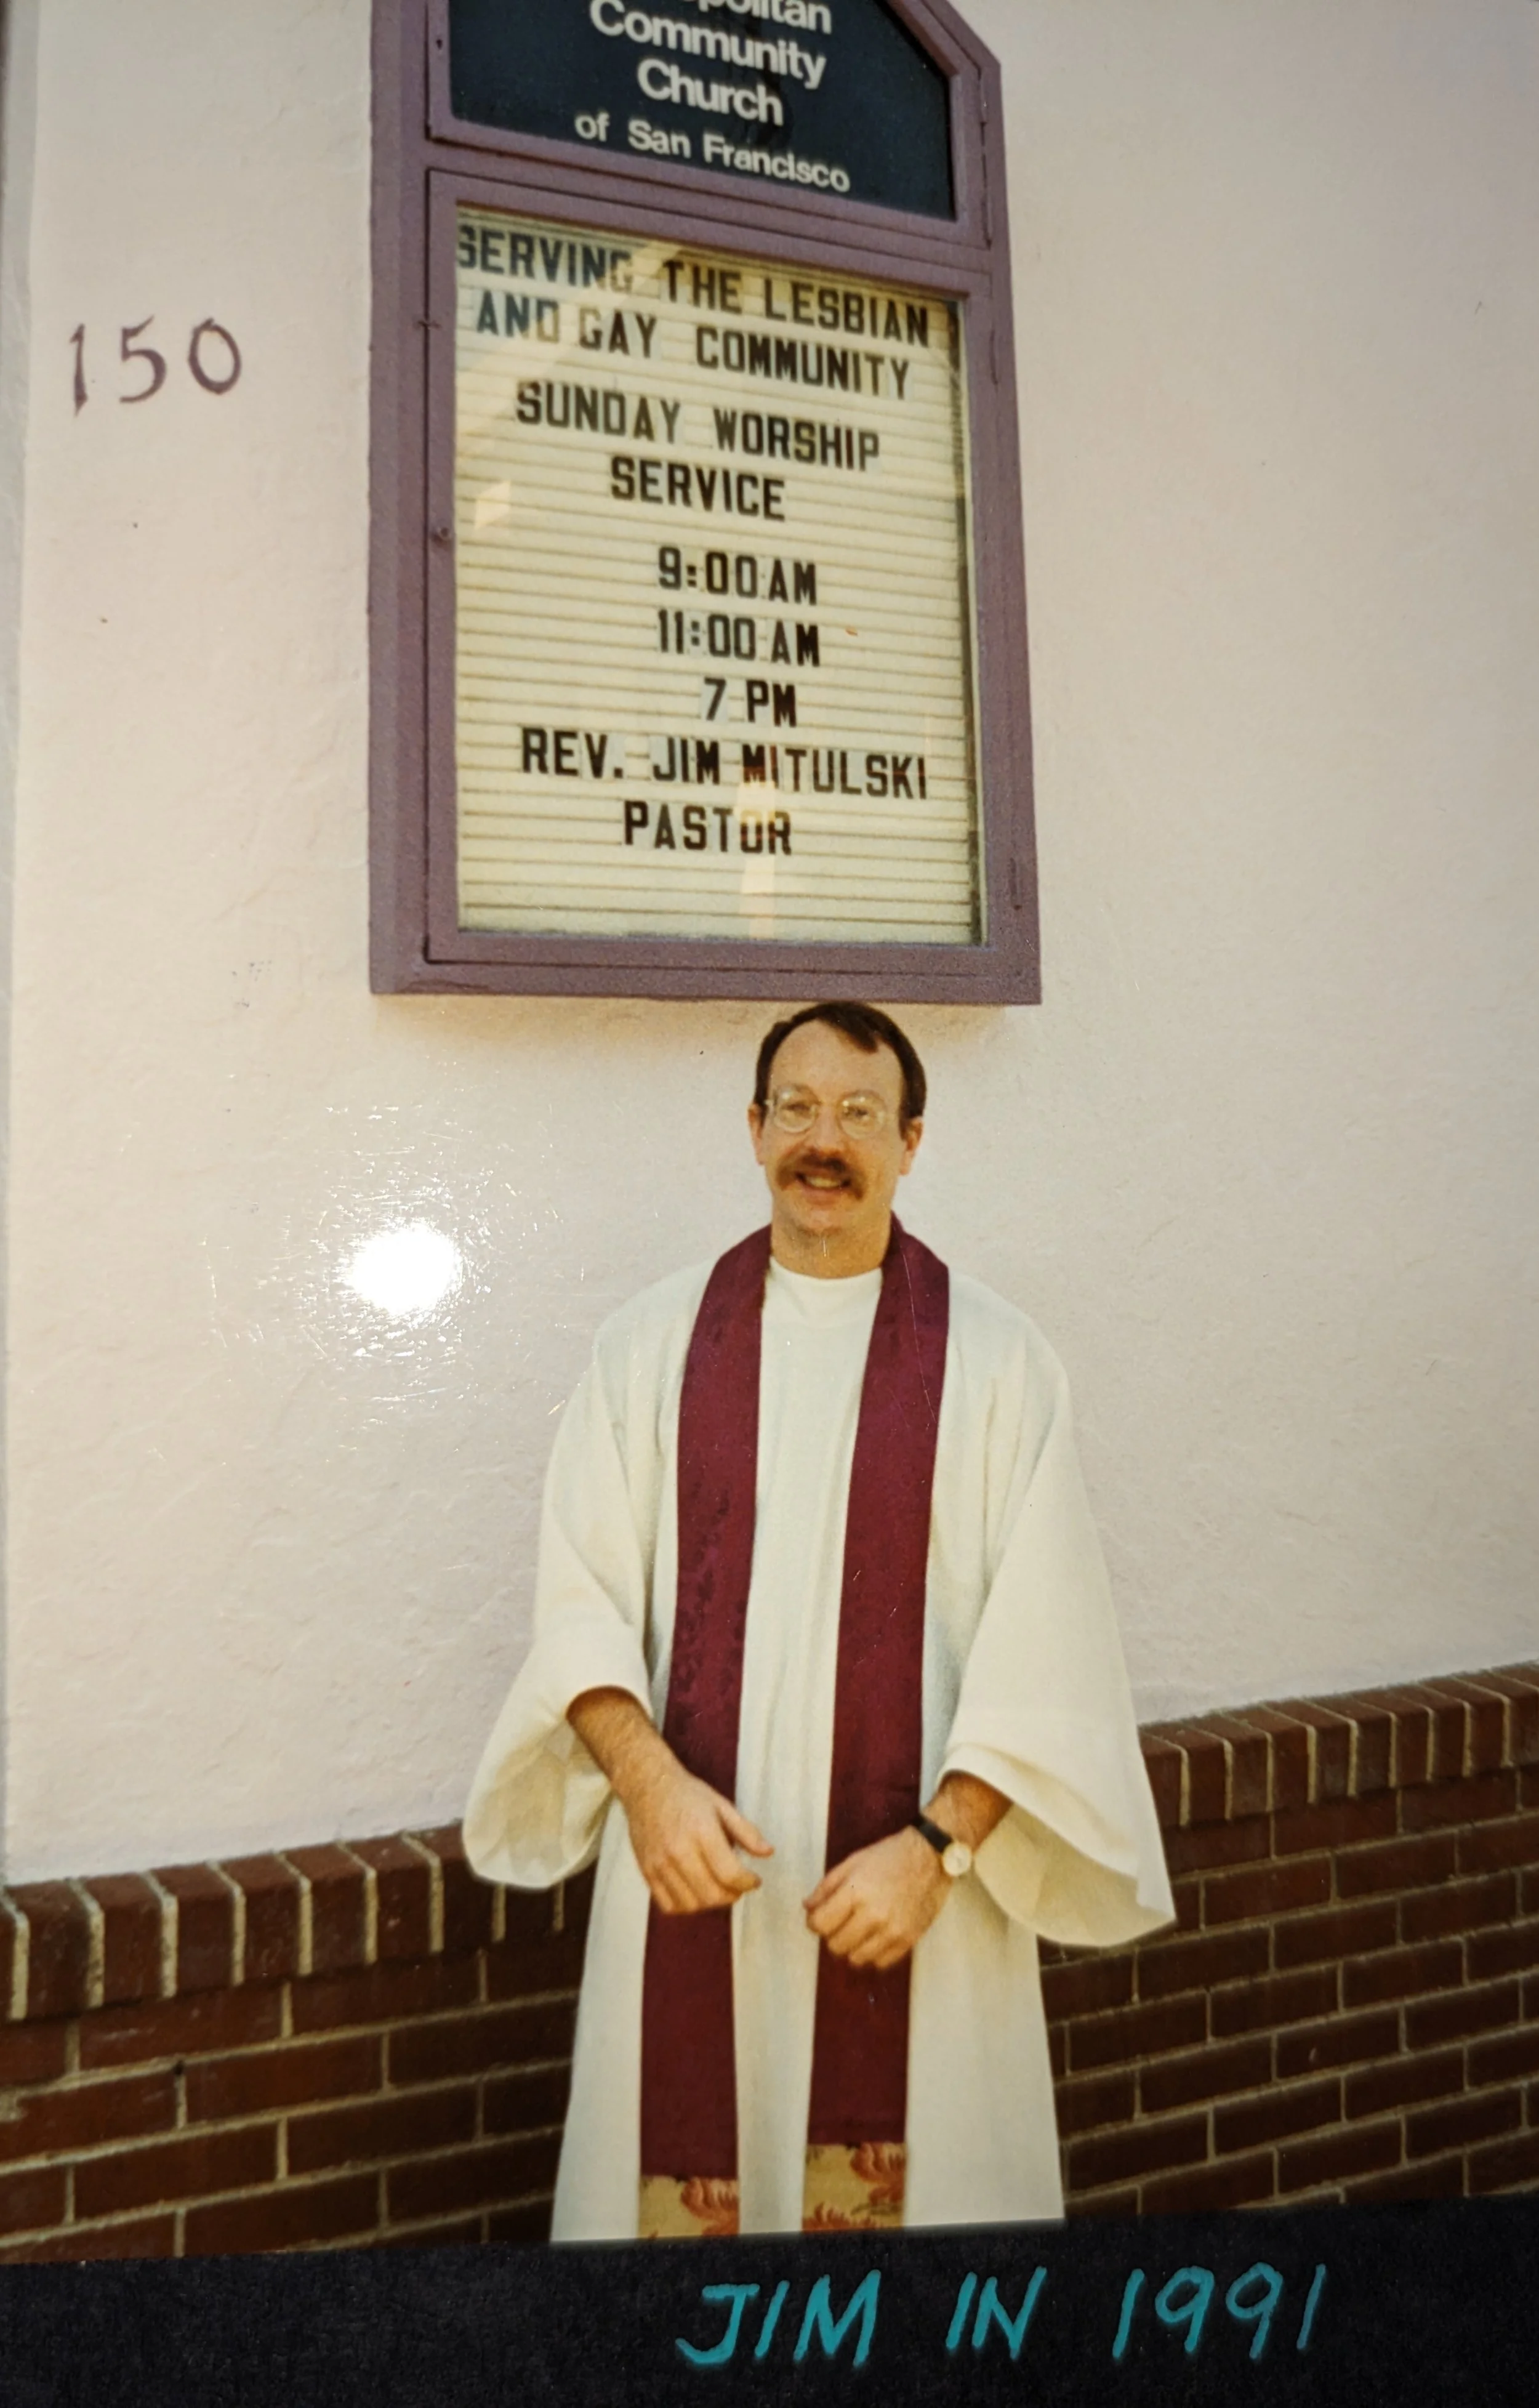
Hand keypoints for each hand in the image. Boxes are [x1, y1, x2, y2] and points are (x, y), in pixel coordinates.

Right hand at [623, 1753, 774, 1914]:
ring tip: (718, 1888)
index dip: (748, 1883)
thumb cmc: (688, 1795)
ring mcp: (660, 1864)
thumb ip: (747, 1831)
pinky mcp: (647, 1872)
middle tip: (738, 1886)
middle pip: (711, 1894)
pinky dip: (686, 1906)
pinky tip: (695, 1891)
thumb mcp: (722, 1805)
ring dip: (710, 1903)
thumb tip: (768, 1852)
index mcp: (702, 1831)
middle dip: (732, 1895)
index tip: (755, 1880)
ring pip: (691, 1905)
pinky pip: (668, 1905)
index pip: (730, 1873)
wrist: (647, 1786)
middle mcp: (679, 1851)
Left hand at [803, 1828, 948, 1968]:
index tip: (819, 1918)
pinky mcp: (909, 1940)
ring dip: (852, 1947)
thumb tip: (808, 1908)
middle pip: (836, 1946)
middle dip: (832, 1935)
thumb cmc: (889, 1855)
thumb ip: (826, 1886)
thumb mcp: (852, 1862)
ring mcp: (892, 1930)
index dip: (814, 1923)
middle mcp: (873, 1915)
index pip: (820, 1925)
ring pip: (857, 1959)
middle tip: (840, 1923)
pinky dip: (873, 1954)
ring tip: (858, 1931)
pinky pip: (881, 1962)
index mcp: (855, 1892)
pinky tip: (875, 1937)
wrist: (930, 1856)